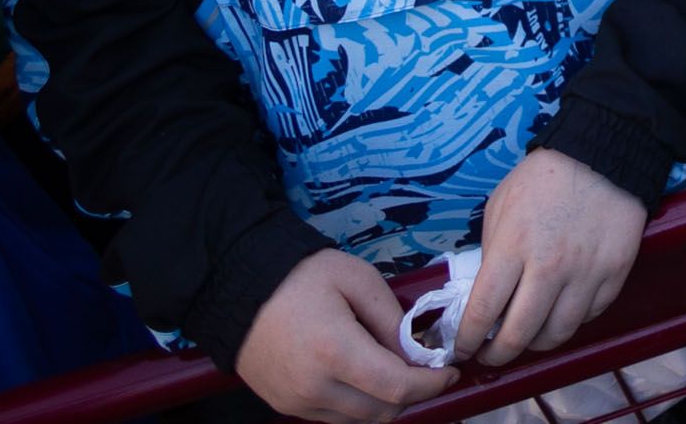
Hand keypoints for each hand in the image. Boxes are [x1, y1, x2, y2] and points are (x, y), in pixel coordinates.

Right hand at [233, 247, 447, 420]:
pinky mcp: (285, 405)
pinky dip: (357, 405)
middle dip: (412, 394)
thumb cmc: (299, 276)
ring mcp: (296, 402)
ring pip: (359, 420)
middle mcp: (314, 388)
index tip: (449, 372)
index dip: (431, 384)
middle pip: (382, 411)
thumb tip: (414, 352)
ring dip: (385, 402)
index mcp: (335, 352)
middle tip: (424, 368)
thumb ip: (391, 318)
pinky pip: (334, 417)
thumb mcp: (356, 279)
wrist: (236, 288)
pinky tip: (362, 376)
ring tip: (394, 370)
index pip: (397, 387)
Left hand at [459, 147, 646, 370]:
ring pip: (557, 335)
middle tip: (491, 354)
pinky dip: (571, 321)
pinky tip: (560, 311)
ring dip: (536, 343)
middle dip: (498, 354)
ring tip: (527, 337)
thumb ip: (492, 251)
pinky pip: (589, 316)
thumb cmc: (545, 177)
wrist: (604, 152)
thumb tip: (487, 295)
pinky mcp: (614, 273)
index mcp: (514, 246)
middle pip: (519, 335)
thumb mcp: (501, 205)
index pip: (483, 312)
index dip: (468, 340)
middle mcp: (550, 266)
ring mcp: (586, 273)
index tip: (463, 348)